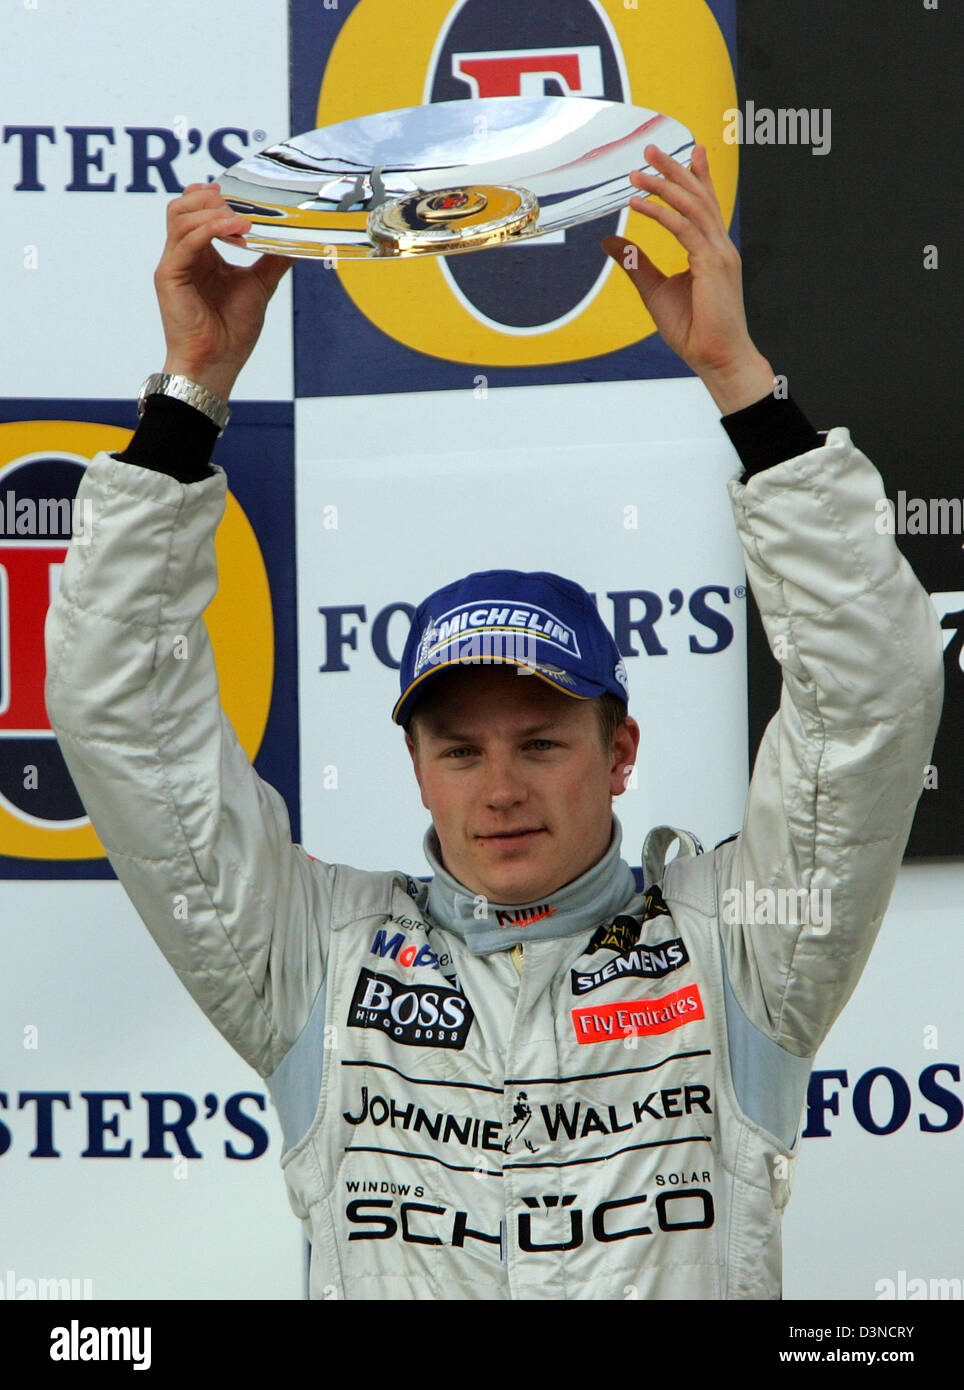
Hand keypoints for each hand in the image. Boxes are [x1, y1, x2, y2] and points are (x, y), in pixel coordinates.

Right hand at [154, 182, 292, 402]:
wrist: (218, 364)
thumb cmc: (232, 331)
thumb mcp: (259, 286)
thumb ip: (272, 260)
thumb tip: (295, 239)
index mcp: (202, 254)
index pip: (196, 210)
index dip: (214, 196)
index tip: (243, 195)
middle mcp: (184, 254)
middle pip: (183, 206)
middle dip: (211, 198)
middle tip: (242, 204)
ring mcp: (174, 263)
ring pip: (180, 216)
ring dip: (213, 211)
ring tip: (243, 219)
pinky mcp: (169, 276)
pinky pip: (185, 241)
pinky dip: (210, 229)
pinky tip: (236, 230)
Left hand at [601, 144, 774, 412]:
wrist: (717, 359)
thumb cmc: (694, 330)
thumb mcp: (655, 290)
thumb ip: (636, 262)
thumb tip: (610, 241)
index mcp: (712, 251)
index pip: (705, 205)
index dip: (697, 176)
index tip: (687, 150)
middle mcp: (720, 246)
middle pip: (698, 197)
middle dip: (674, 170)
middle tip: (650, 149)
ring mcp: (719, 253)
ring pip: (692, 207)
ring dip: (664, 186)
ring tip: (638, 172)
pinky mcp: (712, 264)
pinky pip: (683, 229)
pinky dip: (660, 214)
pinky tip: (637, 204)